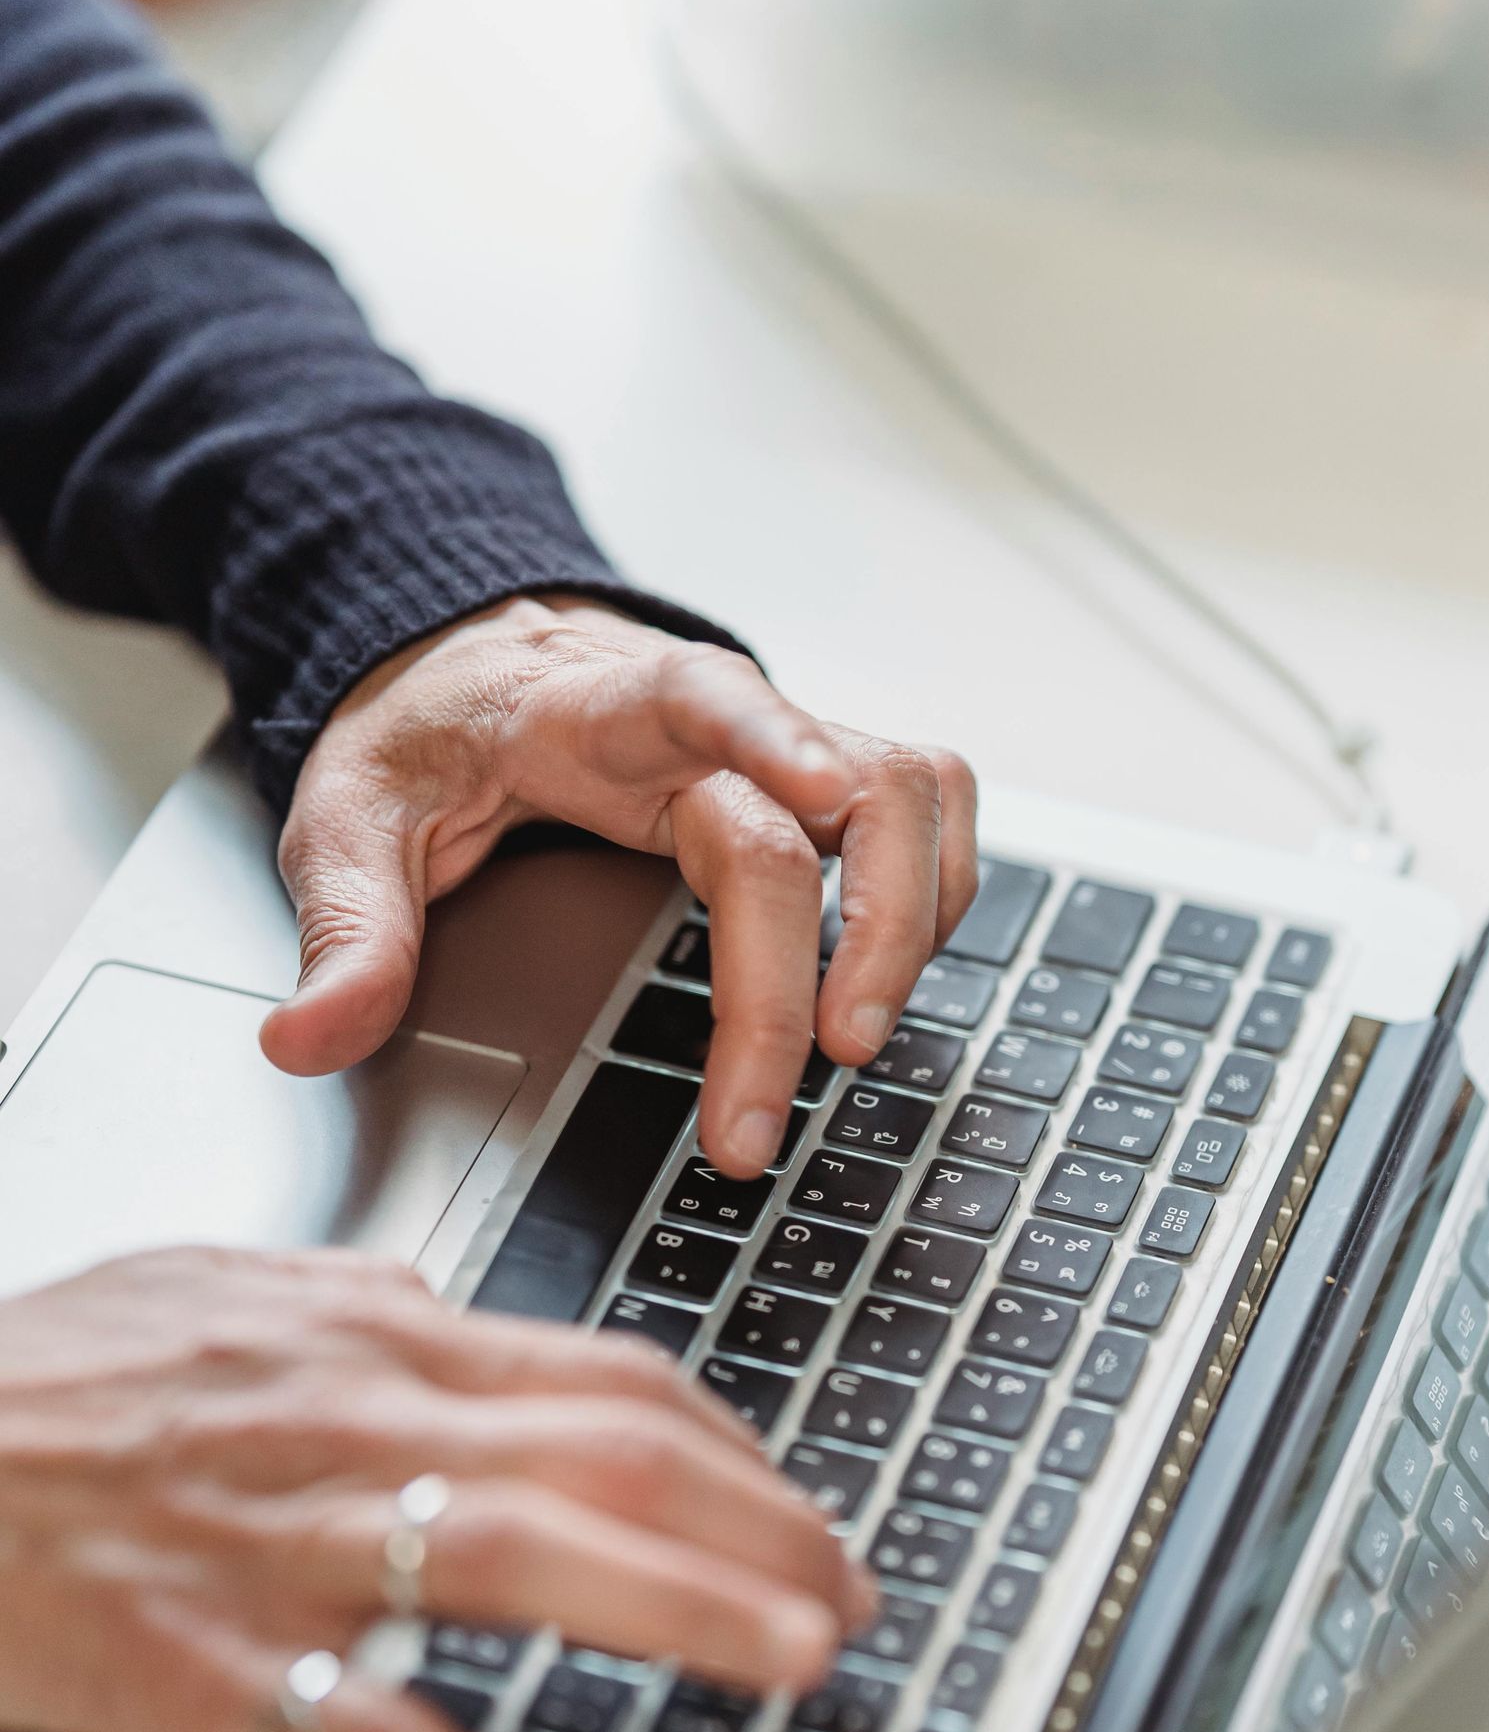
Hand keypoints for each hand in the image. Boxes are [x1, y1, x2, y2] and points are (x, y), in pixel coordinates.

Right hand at [0, 1246, 869, 1731]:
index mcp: (369, 1337)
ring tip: (797, 1664)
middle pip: (606, 1453)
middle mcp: (350, 1421)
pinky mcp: (202, 1660)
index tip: (804, 1510)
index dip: (735, 1452)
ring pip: (522, 1555)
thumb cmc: (42, 1384)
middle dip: (760, 1525)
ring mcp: (281, 1541)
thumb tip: (465, 1311)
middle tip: (856, 1593)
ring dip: (682, 1612)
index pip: (608, 1377)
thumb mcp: (218, 1292)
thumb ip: (361, 1303)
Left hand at [260, 599, 978, 1176]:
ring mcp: (785, 741)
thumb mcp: (348, 818)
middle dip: (850, 941)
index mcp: (601, 708)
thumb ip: (347, 928)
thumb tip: (310, 1038)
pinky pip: (928, 813)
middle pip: (839, 802)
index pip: (711, 701)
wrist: (474, 663)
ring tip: (860, 1038)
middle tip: (819, 1067)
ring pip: (916, 793)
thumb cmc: (430, 734)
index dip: (781, 741)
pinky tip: (885, 977)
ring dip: (918, 917)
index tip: (825, 800)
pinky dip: (936, 895)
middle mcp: (718, 716)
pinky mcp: (824, 777)